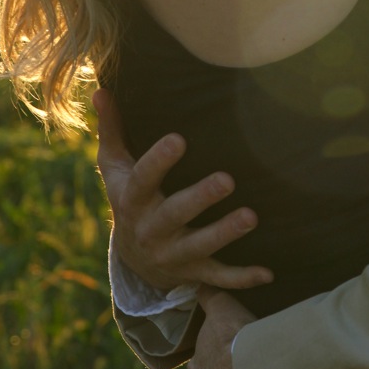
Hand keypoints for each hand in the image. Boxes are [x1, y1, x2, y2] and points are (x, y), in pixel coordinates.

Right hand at [94, 89, 273, 291]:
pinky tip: (267, 273)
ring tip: (251, 217)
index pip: (143, 179)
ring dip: (225, 234)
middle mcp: (152, 230)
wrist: (132, 258)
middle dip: (200, 199)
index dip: (159, 161)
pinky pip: (219, 278)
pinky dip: (242, 278)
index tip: (179, 138)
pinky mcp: (194, 272)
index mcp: (133, 200)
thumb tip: (101, 90)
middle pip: (175, 215)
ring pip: (200, 247)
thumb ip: (112, 130)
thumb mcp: (115, 167)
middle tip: (227, 180)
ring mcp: (174, 254)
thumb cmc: (129, 196)